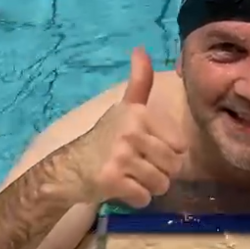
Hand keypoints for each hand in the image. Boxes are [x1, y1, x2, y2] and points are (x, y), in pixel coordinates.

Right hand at [73, 48, 186, 207]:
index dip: (168, 154)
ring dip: (149, 187)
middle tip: (138, 168)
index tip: (147, 150)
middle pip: (173, 166)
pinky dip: (136, 199)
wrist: (69, 168)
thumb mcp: (124, 107)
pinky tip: (122, 189)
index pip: (180, 146)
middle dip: (160, 173)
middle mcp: (132, 132)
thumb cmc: (104, 138)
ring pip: (161, 184)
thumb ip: (139, 82)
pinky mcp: (112, 180)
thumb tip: (141, 49)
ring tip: (131, 178)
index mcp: (140, 114)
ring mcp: (121, 156)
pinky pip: (144, 197)